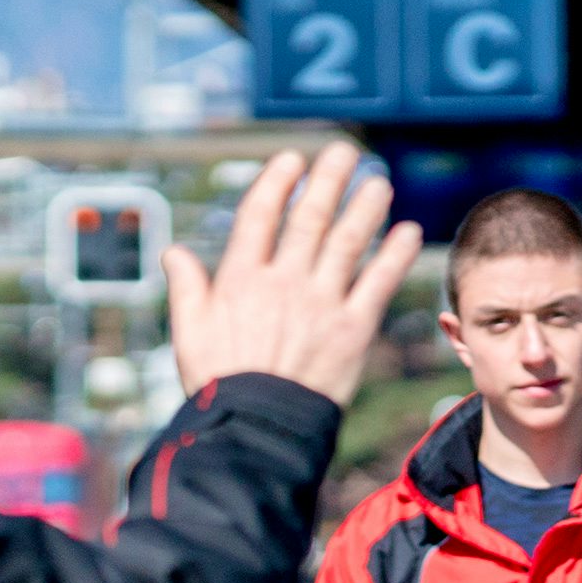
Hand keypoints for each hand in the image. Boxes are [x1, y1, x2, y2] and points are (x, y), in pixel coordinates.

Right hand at [164, 142, 422, 407]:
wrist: (257, 429)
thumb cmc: (220, 385)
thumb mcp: (189, 333)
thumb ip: (186, 288)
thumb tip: (174, 253)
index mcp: (242, 279)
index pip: (262, 215)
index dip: (278, 182)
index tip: (292, 160)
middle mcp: (284, 282)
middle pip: (309, 218)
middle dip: (328, 180)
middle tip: (343, 153)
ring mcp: (321, 304)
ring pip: (346, 243)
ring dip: (365, 208)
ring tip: (378, 182)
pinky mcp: (353, 331)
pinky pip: (377, 284)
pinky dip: (394, 257)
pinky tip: (407, 233)